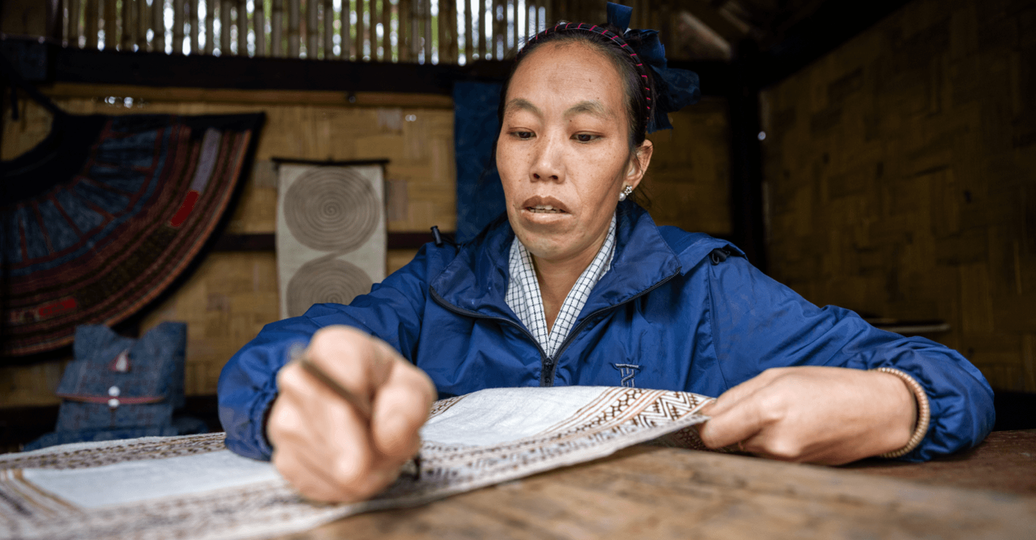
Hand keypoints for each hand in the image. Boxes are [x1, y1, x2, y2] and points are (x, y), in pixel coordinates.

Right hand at [267, 326, 435, 501]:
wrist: (353, 397)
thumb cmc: (382, 387)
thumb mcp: (411, 386)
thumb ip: (408, 406)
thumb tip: (387, 437)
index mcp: (334, 349)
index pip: (340, 388)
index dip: (368, 422)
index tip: (387, 440)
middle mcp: (298, 380)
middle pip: (335, 433)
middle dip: (373, 453)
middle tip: (392, 449)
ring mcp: (284, 419)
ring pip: (332, 466)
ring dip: (365, 473)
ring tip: (374, 452)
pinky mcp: (284, 457)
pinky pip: (322, 486)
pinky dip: (347, 487)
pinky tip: (355, 465)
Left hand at [697, 366, 916, 464]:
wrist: (877, 412)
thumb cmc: (831, 386)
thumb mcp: (778, 375)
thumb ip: (736, 395)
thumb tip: (708, 412)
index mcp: (767, 409)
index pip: (712, 433)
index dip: (707, 425)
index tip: (711, 416)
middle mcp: (774, 441)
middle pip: (729, 441)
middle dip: (737, 425)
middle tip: (764, 407)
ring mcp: (786, 460)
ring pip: (749, 449)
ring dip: (757, 435)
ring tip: (787, 416)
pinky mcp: (796, 470)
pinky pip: (768, 457)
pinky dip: (773, 444)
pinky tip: (796, 428)